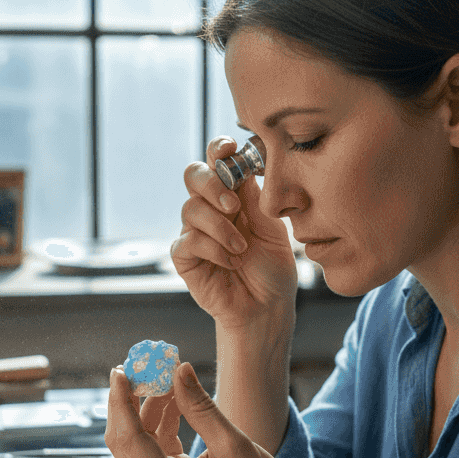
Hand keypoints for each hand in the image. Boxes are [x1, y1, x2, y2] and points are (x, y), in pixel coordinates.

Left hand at [105, 361, 306, 457]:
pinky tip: (176, 401)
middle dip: (129, 402)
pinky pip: (154, 451)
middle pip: (125, 442)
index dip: (121, 401)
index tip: (122, 369)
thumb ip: (201, 407)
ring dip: (147, 410)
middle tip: (142, 367)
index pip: (129, 438)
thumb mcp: (234, 445)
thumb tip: (179, 370)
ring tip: (167, 378)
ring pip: (138, 444)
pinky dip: (161, 425)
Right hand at [172, 137, 297, 330]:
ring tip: (242, 249)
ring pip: (191, 209)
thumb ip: (256, 199)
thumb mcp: (273, 229)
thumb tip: (242, 168)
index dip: (218, 149)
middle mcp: (210, 209)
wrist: (267, 307)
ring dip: (220, 228)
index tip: (229, 149)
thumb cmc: (272, 269)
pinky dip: (213, 250)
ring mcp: (195, 232)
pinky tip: (231, 262)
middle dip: (212, 184)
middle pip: (193, 175)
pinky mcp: (185, 257)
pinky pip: (187, 241)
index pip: (217, 162)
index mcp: (233, 195)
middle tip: (233, 206)